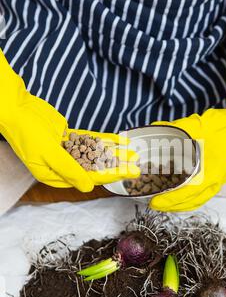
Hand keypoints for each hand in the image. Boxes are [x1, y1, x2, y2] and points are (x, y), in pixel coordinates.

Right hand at [0, 50, 139, 191]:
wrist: (17, 108)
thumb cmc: (27, 133)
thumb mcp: (48, 154)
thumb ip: (69, 170)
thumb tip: (87, 188)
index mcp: (55, 175)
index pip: (89, 178)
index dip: (111, 175)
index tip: (129, 173)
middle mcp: (63, 165)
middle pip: (96, 167)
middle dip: (117, 166)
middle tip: (137, 164)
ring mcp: (68, 151)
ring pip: (95, 153)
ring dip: (114, 153)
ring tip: (133, 152)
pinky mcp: (70, 137)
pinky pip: (91, 140)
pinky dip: (105, 140)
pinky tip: (120, 140)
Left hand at [150, 37, 225, 211]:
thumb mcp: (198, 124)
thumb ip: (175, 128)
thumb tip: (155, 127)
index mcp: (212, 172)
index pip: (187, 193)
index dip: (169, 200)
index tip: (154, 201)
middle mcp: (217, 180)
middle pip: (193, 202)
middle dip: (173, 206)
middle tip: (155, 204)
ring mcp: (222, 179)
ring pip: (200, 199)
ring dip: (182, 203)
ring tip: (166, 201)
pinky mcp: (222, 175)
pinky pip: (205, 192)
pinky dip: (191, 196)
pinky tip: (181, 189)